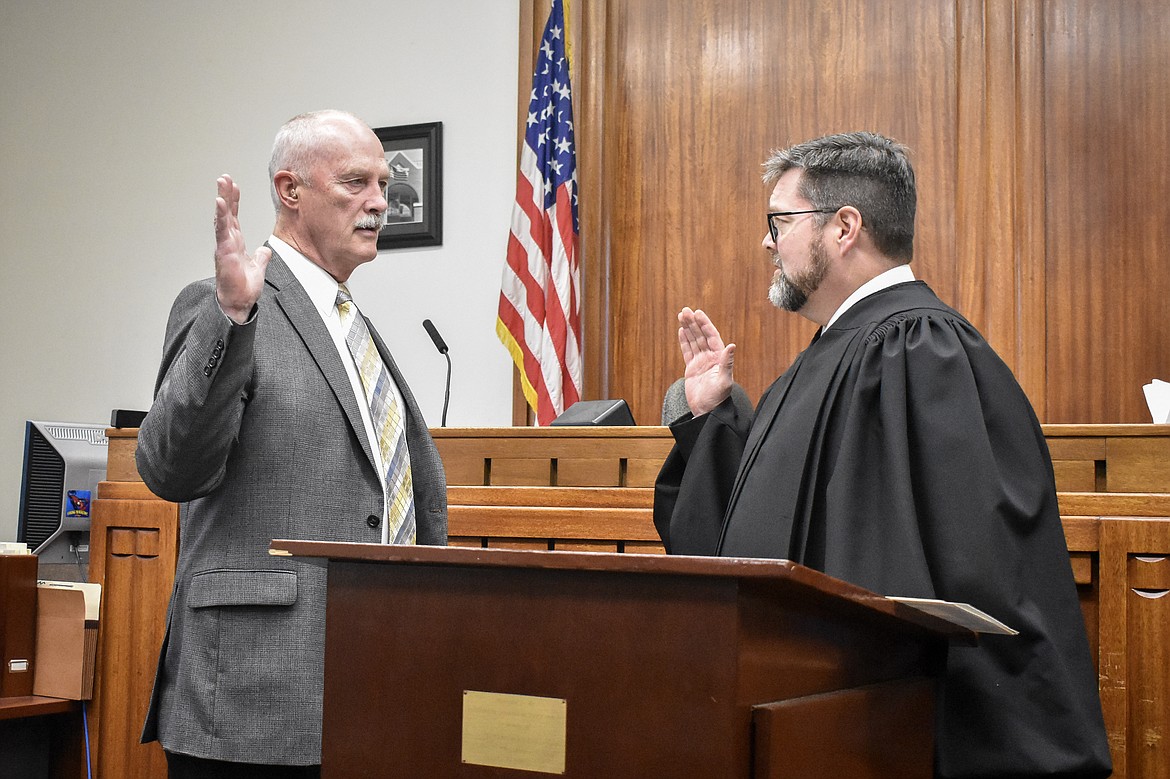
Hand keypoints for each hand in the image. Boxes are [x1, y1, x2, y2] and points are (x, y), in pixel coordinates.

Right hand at [214, 174, 270, 323]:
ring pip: (223, 217)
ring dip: (222, 199)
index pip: (235, 217)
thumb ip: (261, 258)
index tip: (234, 186)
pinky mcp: (224, 250)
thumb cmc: (244, 288)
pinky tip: (219, 202)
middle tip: (224, 177)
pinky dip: (221, 215)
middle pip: (227, 213)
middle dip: (226, 194)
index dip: (234, 201)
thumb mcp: (258, 268)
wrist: (239, 302)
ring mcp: (225, 244)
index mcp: (236, 243)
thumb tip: (265, 251)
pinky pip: (222, 230)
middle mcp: (228, 241)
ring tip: (221, 182)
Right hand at [677, 307, 734, 415]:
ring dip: (688, 328)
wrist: (707, 412)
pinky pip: (687, 351)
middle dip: (693, 323)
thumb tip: (731, 345)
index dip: (704, 324)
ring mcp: (701, 362)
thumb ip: (727, 362)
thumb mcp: (724, 380)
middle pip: (700, 336)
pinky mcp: (692, 369)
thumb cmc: (718, 398)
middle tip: (685, 311)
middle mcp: (710, 357)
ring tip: (681, 316)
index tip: (697, 313)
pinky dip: (684, 341)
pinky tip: (681, 331)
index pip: (711, 336)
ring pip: (693, 341)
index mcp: (718, 357)